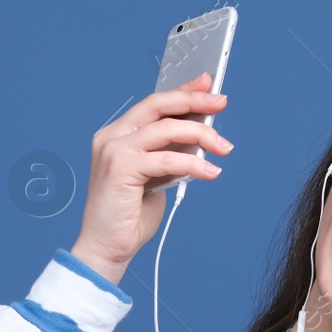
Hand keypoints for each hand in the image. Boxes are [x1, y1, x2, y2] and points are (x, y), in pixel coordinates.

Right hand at [70, 70, 231, 285]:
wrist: (106, 248)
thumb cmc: (129, 216)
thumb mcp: (156, 177)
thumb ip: (169, 154)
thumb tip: (199, 136)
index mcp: (116, 135)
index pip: (153, 104)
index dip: (181, 91)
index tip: (207, 84)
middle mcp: (111, 137)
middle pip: (158, 105)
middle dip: (193, 100)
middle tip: (221, 103)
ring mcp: (113, 150)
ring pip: (166, 129)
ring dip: (201, 136)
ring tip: (224, 148)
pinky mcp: (120, 168)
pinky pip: (167, 159)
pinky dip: (194, 165)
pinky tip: (211, 172)